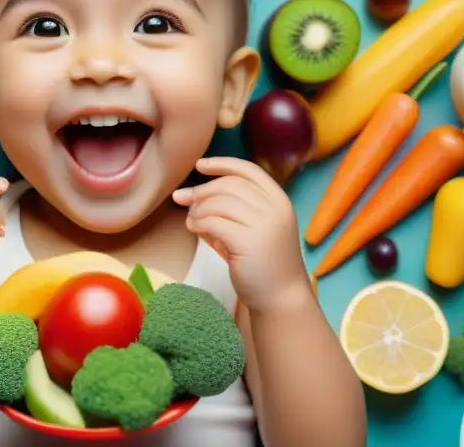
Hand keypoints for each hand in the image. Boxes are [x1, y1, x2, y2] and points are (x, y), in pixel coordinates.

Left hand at [173, 157, 310, 314]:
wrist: (281, 299)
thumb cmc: (264, 263)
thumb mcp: (255, 228)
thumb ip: (234, 209)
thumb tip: (192, 194)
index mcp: (279, 200)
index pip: (248, 170)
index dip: (222, 164)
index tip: (200, 166)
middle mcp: (275, 208)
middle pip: (228, 185)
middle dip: (201, 190)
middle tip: (182, 198)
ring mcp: (264, 224)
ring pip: (218, 203)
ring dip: (198, 209)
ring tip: (192, 221)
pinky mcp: (248, 241)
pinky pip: (212, 222)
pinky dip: (198, 223)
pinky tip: (194, 229)